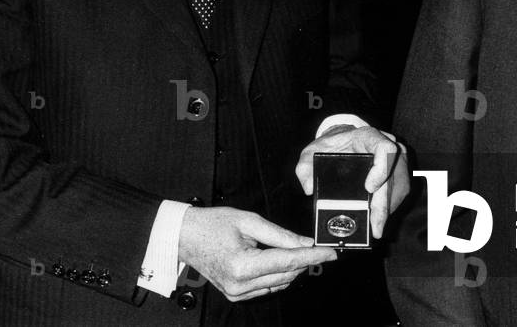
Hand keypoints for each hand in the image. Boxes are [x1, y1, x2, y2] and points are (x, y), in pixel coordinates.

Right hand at [178, 206, 335, 300]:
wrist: (185, 236)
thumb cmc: (213, 224)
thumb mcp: (249, 221)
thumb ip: (280, 234)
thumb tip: (305, 242)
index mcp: (243, 266)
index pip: (288, 262)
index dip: (313, 256)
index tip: (331, 252)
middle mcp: (241, 285)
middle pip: (287, 274)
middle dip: (306, 260)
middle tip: (320, 246)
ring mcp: (238, 293)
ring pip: (279, 283)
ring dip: (294, 268)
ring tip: (301, 250)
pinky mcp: (236, 295)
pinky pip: (267, 287)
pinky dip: (279, 274)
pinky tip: (282, 260)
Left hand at [295, 125, 409, 237]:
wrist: (343, 140)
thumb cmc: (331, 145)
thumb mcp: (311, 152)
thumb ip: (305, 168)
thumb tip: (309, 188)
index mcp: (368, 136)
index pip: (384, 149)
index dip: (381, 170)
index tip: (369, 188)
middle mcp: (387, 144)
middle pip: (393, 176)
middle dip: (383, 206)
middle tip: (375, 227)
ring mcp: (397, 157)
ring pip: (400, 186)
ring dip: (388, 208)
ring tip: (375, 225)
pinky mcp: (400, 169)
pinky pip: (401, 190)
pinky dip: (391, 206)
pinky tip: (380, 216)